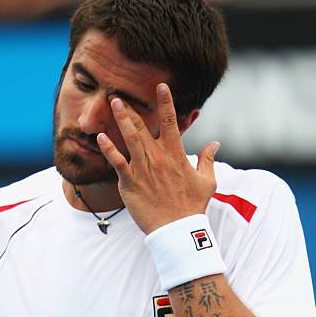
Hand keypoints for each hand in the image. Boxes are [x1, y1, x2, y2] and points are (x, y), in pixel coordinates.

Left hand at [97, 83, 219, 234]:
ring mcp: (143, 169)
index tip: (161, 86)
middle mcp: (158, 158)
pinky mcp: (130, 183)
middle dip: (132, 108)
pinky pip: (117, 162)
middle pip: (143, 126)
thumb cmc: (192, 207)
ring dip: (121, 119)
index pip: (171, 122)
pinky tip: (100, 136)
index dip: (166, 102)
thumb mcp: (207, 182)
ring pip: (130, 139)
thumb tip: (214, 143)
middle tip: (119, 93)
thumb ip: (208, 160)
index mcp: (176, 155)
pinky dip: (109, 149)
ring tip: (113, 103)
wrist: (177, 230)